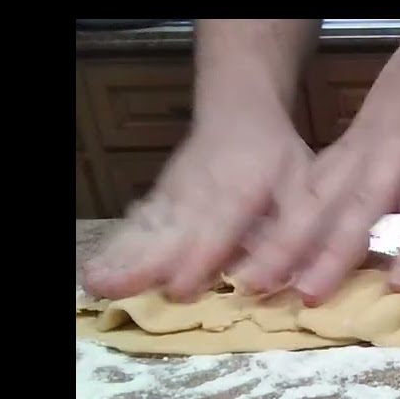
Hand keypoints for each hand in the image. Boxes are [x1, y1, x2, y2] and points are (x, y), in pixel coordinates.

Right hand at [82, 104, 311, 301]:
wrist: (238, 109)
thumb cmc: (278, 155)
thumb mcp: (305, 187)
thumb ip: (297, 230)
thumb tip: (287, 276)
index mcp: (240, 193)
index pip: (217, 228)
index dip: (199, 258)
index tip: (178, 288)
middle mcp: (199, 195)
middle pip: (169, 234)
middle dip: (141, 264)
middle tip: (110, 289)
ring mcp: (174, 194)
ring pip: (147, 229)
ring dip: (120, 256)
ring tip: (95, 281)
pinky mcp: (161, 196)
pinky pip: (139, 222)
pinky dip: (118, 241)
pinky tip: (98, 263)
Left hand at [231, 23, 399, 302]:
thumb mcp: (392, 121)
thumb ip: (377, 162)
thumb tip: (366, 206)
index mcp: (358, 145)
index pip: (310, 194)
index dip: (279, 229)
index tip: (253, 263)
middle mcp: (370, 152)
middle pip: (320, 205)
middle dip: (286, 248)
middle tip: (255, 288)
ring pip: (360, 209)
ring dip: (333, 253)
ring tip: (310, 294)